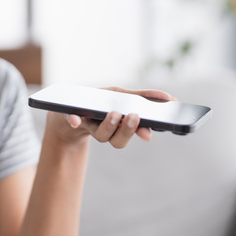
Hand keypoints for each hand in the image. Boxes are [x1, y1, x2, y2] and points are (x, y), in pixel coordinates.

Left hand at [45, 87, 176, 148]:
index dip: (143, 130)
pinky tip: (76, 120)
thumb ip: (141, 96)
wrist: (67, 107)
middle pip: (119, 141)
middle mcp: (106, 131)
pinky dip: (74, 121)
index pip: (135, 132)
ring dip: (109, 126)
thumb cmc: (98, 100)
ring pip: (102, 136)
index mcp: (119, 125)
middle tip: (133, 116)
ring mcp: (89, 127)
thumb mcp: (120, 93)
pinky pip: (73, 121)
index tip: (152, 128)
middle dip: (127, 130)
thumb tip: (168, 98)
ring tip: (113, 113)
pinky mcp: (71, 120)